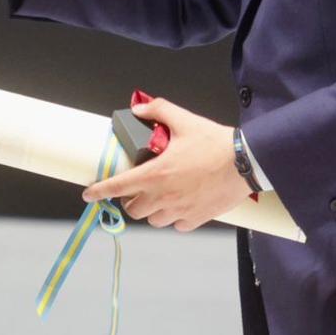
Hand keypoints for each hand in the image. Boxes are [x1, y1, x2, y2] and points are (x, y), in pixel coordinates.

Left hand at [81, 98, 246, 231]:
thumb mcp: (184, 120)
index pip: (117, 186)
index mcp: (155, 174)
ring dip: (151, 210)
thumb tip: (138, 109)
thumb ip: (158, 111)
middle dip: (130, 199)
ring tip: (159, 196)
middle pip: (133, 209)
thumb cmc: (215, 142)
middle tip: (138, 188)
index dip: (99, 192)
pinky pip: (176, 225)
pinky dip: (173, 217)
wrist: (246, 162)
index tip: (88, 195)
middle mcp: (163, 196)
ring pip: (153, 220)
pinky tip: (179, 204)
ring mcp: (179, 210)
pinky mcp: (196, 218)